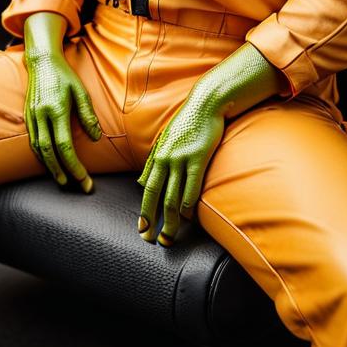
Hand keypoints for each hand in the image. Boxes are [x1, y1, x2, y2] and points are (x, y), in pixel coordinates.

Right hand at [23, 12, 101, 190]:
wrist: (41, 61)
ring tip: (63, 179)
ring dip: (50, 167)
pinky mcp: (27, 116)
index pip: (64, 146)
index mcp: (56, 109)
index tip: (85, 180)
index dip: (75, 166)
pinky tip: (50, 162)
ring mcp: (32, 116)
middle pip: (49, 153)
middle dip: (62, 173)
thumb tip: (96, 137)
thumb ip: (88, 115)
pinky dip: (41, 156)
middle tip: (75, 186)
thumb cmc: (64, 75)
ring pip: (38, 150)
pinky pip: (33, 141)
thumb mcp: (80, 91)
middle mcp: (41, 115)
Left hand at [136, 42, 281, 245]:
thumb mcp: (164, 141)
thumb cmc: (185, 123)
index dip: (144, 211)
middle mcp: (166, 159)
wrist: (205, 104)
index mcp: (157, 156)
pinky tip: (187, 217)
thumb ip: (153, 163)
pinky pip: (192, 186)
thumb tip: (141, 182)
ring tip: (171, 238)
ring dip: (172, 221)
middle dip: (155, 222)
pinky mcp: (199, 158)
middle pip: (158, 198)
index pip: (148, 190)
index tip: (142, 230)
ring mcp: (182, 159)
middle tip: (153, 241)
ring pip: (174, 197)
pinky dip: (188, 204)